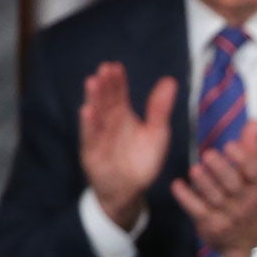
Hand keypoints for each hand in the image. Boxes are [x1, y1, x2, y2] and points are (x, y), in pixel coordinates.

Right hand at [80, 63, 177, 227]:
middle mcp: (109, 122)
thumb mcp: (156, 133)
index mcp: (123, 115)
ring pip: (96, 114)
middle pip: (106, 100)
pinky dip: (89, 125)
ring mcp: (99, 136)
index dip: (117, 81)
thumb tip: (170, 80)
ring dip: (94, 99)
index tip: (116, 66)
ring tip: (93, 82)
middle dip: (105, 85)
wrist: (128, 190)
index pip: (119, 94)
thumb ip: (159, 108)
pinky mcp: (92, 152)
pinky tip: (87, 111)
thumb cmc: (141, 160)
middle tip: (105, 69)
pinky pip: (90, 136)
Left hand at [173, 120, 256, 256]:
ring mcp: (229, 215)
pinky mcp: (211, 224)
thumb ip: (253, 147)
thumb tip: (255, 122)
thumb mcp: (256, 174)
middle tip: (208, 154)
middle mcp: (246, 200)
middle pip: (234, 184)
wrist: (245, 238)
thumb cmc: (248, 196)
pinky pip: (197, 210)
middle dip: (222, 170)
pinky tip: (177, 186)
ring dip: (204, 183)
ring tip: (195, 170)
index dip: (244, 158)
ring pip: (215, 197)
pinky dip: (186, 198)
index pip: (256, 171)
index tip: (230, 145)